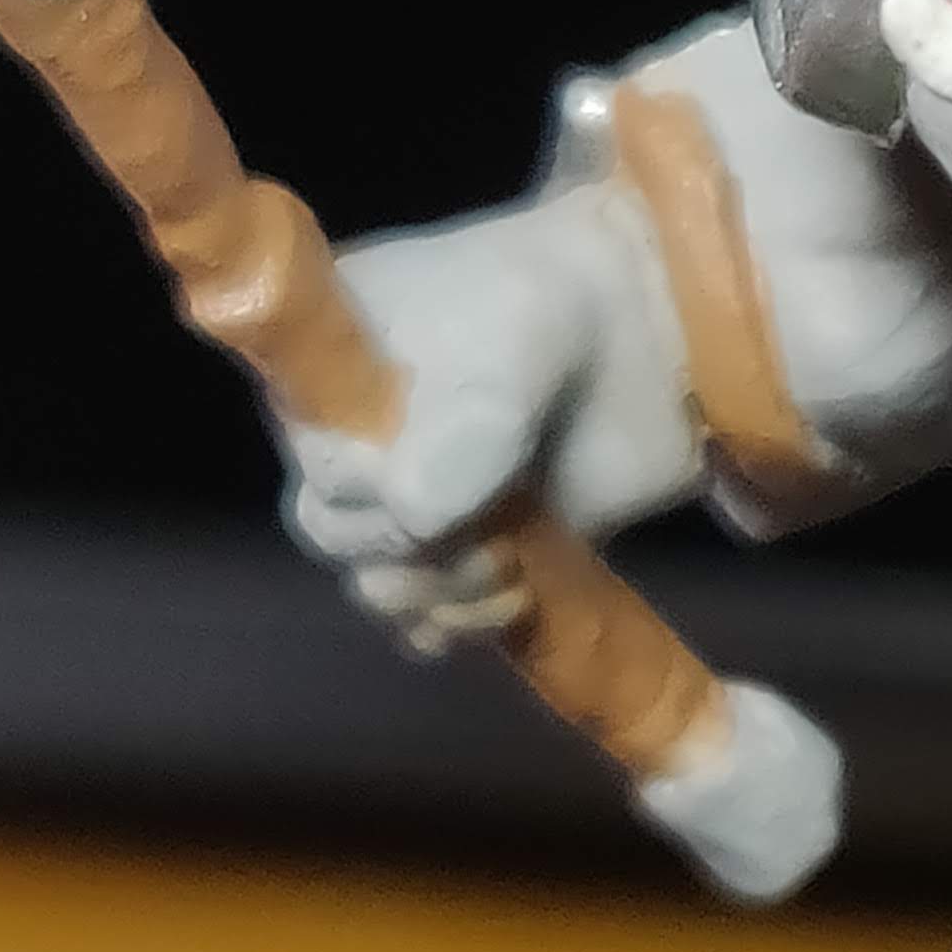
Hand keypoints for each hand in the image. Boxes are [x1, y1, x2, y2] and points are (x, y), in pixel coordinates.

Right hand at [276, 191, 696, 647]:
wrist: (642, 328)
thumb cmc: (542, 326)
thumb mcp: (480, 382)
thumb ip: (437, 466)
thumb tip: (416, 532)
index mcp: (327, 384)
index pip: (310, 471)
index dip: (357, 494)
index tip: (417, 479)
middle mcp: (359, 443)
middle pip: (337, 538)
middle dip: (404, 557)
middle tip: (486, 543)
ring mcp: (417, 497)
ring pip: (385, 586)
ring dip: (441, 599)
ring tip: (510, 574)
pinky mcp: (474, 544)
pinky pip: (435, 616)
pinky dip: (466, 625)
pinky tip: (518, 603)